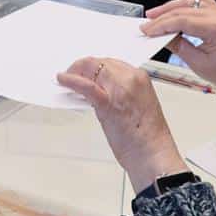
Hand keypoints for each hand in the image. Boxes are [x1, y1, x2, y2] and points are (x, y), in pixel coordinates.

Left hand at [56, 58, 186, 191]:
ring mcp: (120, 89)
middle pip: (100, 62)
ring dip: (75, 71)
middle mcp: (131, 79)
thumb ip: (121, 92)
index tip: (85, 69)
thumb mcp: (137, 104)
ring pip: (92, 69)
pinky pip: (86, 86)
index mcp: (140, 78)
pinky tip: (63, 80)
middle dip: (82, 66)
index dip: (95, 65)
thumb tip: (100, 90)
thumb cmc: (147, 136)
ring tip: (66, 77)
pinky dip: (71, 81)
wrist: (152, 153)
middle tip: (72, 72)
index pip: (112, 62)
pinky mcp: (108, 103)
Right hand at [141, 0, 215, 111]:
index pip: (182, 21)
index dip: (161, 25)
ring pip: (189, 4)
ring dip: (169, 7)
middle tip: (146, 25)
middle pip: (183, 11)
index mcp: (215, 29)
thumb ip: (178, 46)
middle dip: (161, 18)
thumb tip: (160, 35)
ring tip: (153, 13)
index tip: (147, 30)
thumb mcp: (197, 63)